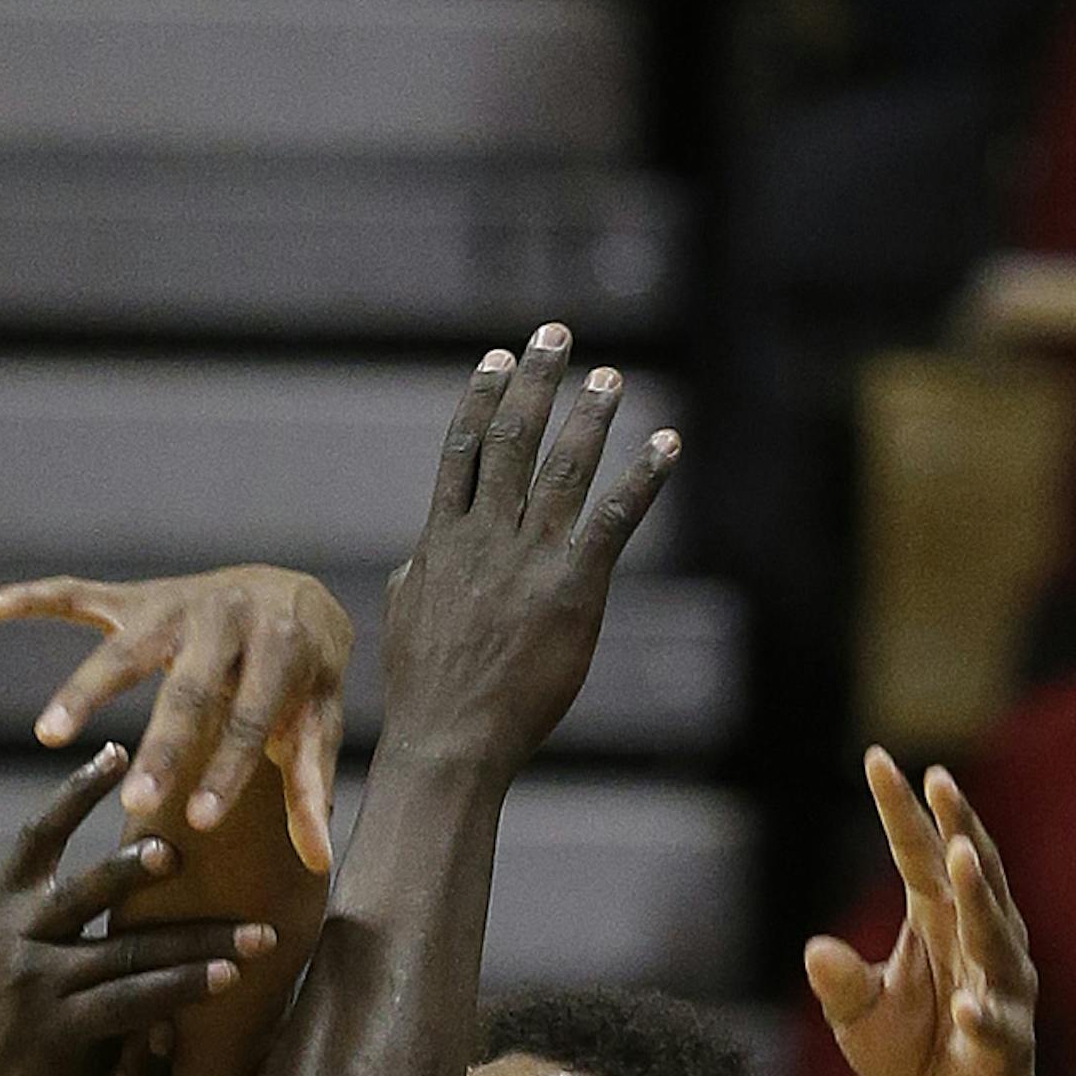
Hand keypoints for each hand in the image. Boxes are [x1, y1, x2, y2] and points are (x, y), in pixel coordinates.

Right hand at [0, 565, 351, 873]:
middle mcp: (225, 616)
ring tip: (49, 735)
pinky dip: (27, 598)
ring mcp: (174, 604)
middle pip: (189, 689)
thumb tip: (316, 862)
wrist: (296, 596)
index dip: (227, 770)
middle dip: (162, 748)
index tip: (199, 823)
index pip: (252, 717)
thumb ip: (310, 788)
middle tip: (135, 804)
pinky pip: (74, 594)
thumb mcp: (317, 726)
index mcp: (280, 647)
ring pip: (123, 649)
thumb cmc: (305, 680)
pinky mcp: (136, 598)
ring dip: (84, 692)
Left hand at [0, 747, 275, 1075]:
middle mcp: (33, 974)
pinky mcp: (0, 896)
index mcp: (57, 1027)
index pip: (134, 999)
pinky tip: (114, 759)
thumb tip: (172, 1029)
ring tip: (174, 853)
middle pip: (124, 948)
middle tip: (257, 928)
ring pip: (79, 891)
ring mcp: (13, 930)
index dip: (187, 986)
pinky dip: (73, 797)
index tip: (240, 971)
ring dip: (128, 871)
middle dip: (196, 940)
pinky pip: (38, 839)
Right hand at [379, 328, 676, 770]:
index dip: (483, 399)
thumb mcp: (408, 614)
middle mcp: (485, 537)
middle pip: (513, 440)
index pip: (463, 450)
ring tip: (610, 378)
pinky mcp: (572, 590)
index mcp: (442, 540)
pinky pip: (613, 520)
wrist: (451, 740)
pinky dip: (644, 477)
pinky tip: (667, 444)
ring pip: (563, 468)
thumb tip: (427, 547)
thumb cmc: (427, 689)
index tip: (497, 359)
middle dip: (535, 382)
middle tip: (555, 335)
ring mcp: (528, 561)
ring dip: (590, 416)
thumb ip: (423, 569)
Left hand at [805, 753, 1038, 1075]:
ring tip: (959, 854)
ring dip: (976, 894)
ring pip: (993, 935)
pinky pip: (995, 1026)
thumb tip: (815, 950)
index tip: (876, 759)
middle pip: (968, 875)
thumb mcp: (858, 1019)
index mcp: (937, 923)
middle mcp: (976, 943)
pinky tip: (964, 1008)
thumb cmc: (913, 1054)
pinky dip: (983, 1016)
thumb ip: (840, 985)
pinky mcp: (1006, 1044)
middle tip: (939, 780)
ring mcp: (999, 991)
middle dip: (957, 826)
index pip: (917, 855)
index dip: (900, 810)